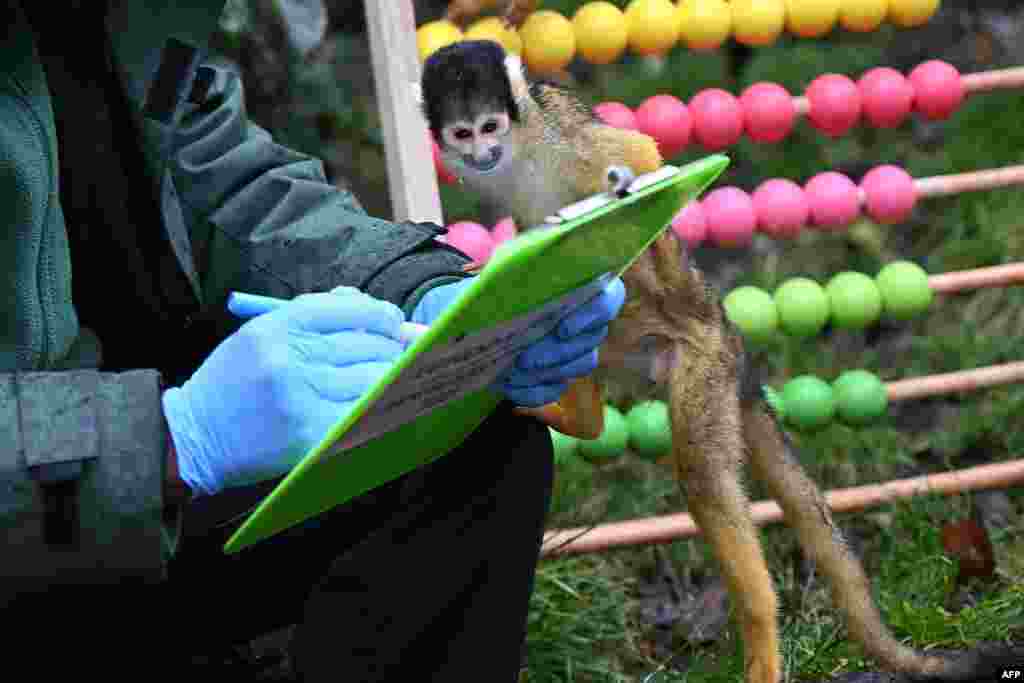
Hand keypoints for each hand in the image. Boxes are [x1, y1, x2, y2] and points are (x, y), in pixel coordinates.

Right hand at [163, 288, 406, 495]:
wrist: (194, 436)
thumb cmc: (233, 382)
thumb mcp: (261, 335)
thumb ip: (313, 318)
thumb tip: (374, 309)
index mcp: (277, 327)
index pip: (346, 309)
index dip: (379, 313)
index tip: (392, 320)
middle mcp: (290, 359)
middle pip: (366, 344)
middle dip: (389, 348)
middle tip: (396, 354)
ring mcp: (301, 398)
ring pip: (372, 380)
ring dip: (389, 378)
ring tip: (390, 378)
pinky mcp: (310, 435)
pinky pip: (363, 415)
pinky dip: (378, 408)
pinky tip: (382, 404)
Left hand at [411, 276, 626, 407]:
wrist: (468, 316)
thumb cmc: (487, 290)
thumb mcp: (494, 276)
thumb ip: (507, 277)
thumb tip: (513, 282)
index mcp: (576, 284)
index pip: (610, 295)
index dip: (596, 312)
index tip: (563, 327)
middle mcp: (582, 316)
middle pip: (592, 338)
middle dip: (557, 351)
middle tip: (523, 358)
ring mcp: (573, 348)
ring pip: (580, 365)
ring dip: (546, 370)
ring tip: (510, 371)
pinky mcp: (557, 374)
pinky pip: (556, 389)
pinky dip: (533, 391)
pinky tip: (508, 386)